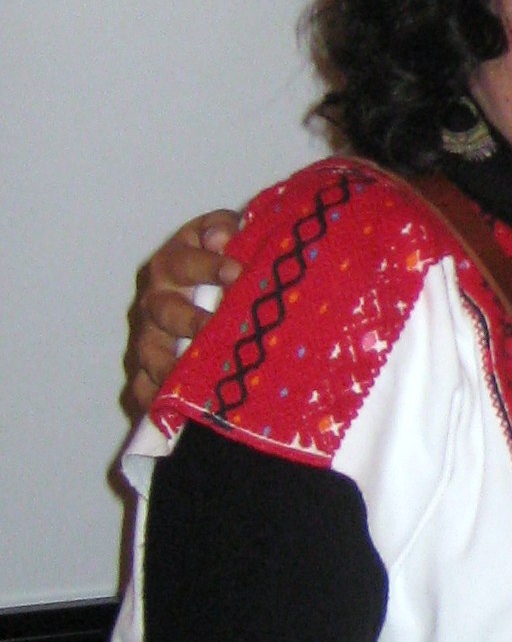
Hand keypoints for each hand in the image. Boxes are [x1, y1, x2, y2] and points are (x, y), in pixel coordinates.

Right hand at [124, 212, 241, 414]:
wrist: (218, 290)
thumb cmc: (226, 263)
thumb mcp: (226, 237)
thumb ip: (222, 229)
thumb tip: (221, 236)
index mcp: (174, 263)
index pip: (183, 261)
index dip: (207, 265)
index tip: (236, 272)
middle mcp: (157, 300)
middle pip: (163, 310)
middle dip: (189, 320)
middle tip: (216, 328)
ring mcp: (151, 337)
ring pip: (151, 354)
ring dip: (171, 366)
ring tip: (194, 380)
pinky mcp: (150, 370)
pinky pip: (145, 389)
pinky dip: (157, 400)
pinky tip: (176, 412)